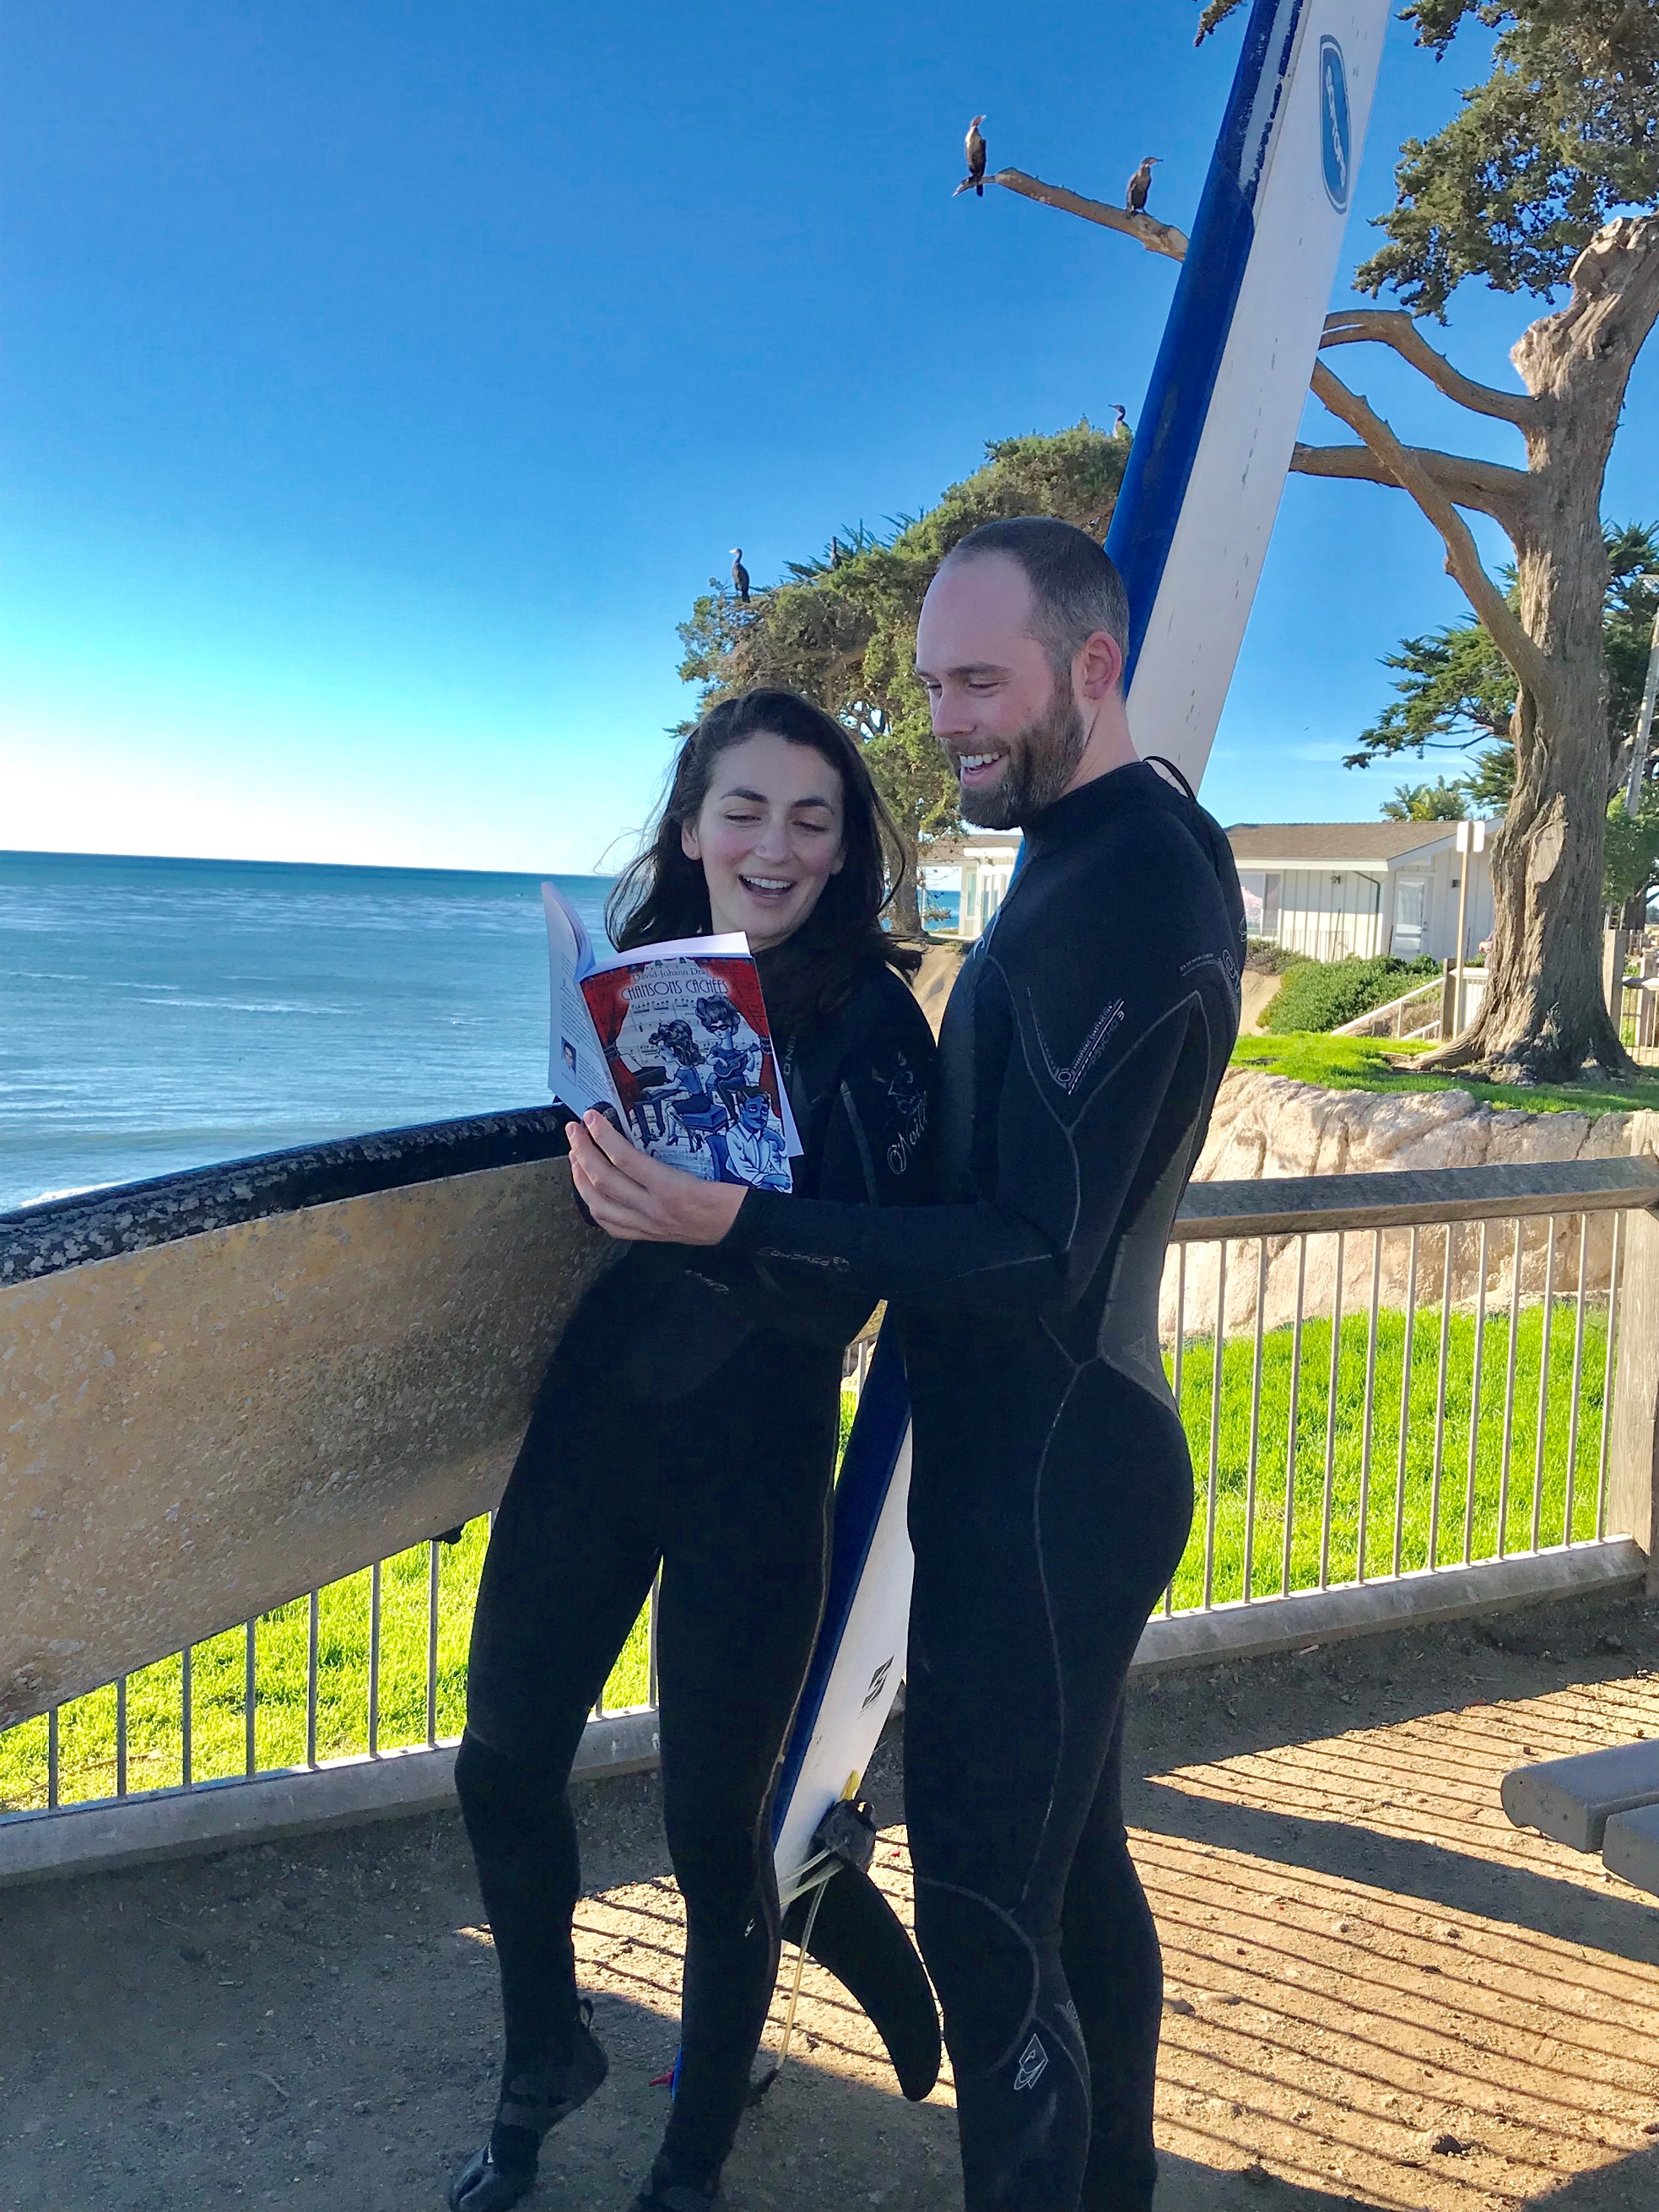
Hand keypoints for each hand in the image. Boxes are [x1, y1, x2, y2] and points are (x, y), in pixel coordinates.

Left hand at [566, 1111, 748, 1244]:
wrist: (742, 1226)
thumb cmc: (730, 1193)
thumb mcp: (704, 1166)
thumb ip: (669, 1155)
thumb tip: (636, 1133)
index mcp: (671, 1188)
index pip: (625, 1159)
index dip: (603, 1136)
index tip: (590, 1117)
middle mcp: (654, 1210)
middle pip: (604, 1180)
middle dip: (582, 1152)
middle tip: (574, 1131)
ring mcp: (648, 1226)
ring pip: (599, 1205)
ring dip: (580, 1179)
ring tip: (574, 1156)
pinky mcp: (648, 1236)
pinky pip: (612, 1225)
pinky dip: (594, 1206)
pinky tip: (590, 1191)